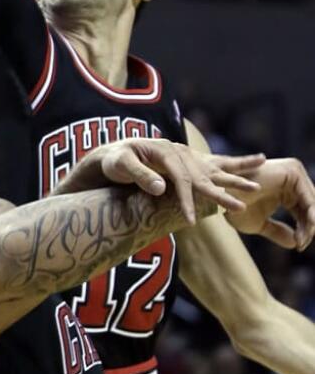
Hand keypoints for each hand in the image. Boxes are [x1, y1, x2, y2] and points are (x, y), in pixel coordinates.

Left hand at [53, 138, 262, 225]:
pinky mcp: (191, 160)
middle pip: (204, 176)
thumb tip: (160, 187)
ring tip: (256, 187)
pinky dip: (238, 164)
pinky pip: (218, 163)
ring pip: (217, 169)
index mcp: (164, 151)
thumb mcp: (119, 165)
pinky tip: (259, 160)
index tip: (191, 222)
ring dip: (237, 178)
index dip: (186, 201)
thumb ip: (139, 174)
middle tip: (239, 207)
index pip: (180, 179)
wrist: (114, 154)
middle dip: (221, 193)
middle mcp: (180, 151)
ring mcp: (188, 155)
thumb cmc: (114, 161)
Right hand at [225, 158, 314, 249]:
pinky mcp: (292, 172)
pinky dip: (311, 214)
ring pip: (313, 203)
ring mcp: (292, 172)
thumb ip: (277, 231)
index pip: (304, 210)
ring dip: (311, 223)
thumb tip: (295, 243)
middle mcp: (291, 179)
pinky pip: (309, 197)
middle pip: (311, 206)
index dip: (305, 229)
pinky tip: (309, 228)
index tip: (300, 246)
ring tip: (303, 239)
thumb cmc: (234, 208)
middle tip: (302, 245)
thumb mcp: (260, 224)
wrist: (221, 198)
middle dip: (310, 228)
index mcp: (286, 189)